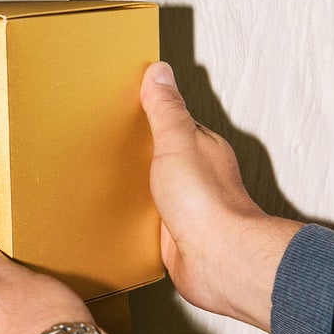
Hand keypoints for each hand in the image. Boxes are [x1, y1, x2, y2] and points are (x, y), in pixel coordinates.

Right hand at [140, 62, 299, 329]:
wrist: (217, 260)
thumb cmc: (207, 205)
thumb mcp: (176, 143)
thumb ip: (166, 110)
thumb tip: (159, 73)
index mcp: (202, 147)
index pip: (175, 120)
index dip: (154, 110)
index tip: (134, 98)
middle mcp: (198, 176)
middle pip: (167, 153)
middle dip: (146, 146)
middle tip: (119, 133)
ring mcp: (187, 206)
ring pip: (160, 186)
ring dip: (142, 182)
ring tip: (116, 171)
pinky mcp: (174, 235)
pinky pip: (151, 218)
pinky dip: (140, 213)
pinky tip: (126, 212)